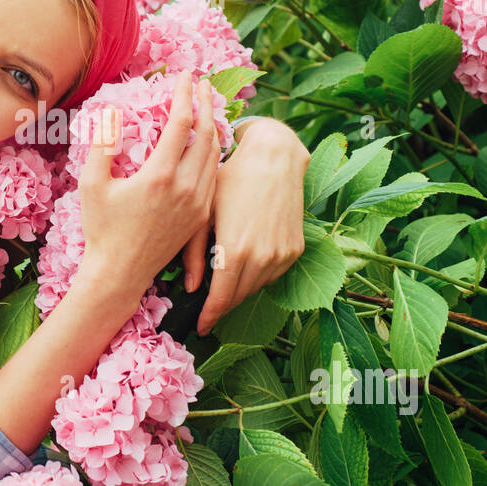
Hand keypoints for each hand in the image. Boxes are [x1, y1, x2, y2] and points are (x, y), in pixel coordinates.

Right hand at [78, 72, 220, 305]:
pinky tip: (205, 144)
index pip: (181, 122)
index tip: (183, 75)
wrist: (120, 274)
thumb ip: (102, 144)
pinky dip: (213, 152)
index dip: (184, 94)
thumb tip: (110, 110)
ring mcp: (197, 202)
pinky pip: (213, 175)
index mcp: (160, 175)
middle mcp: (185, 187)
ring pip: (215, 154)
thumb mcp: (92, 184)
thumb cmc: (102, 229)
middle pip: (207, 133)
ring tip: (206, 108)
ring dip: (212, 126)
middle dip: (206, 103)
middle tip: (202, 84)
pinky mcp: (201, 216)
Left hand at [181, 117, 309, 335]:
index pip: (221, 299)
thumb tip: (191, 287)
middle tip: (206, 309)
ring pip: (256, 288)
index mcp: (235, 250)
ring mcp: (282, 255)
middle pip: (238, 297)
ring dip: (239, 291)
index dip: (209, 316)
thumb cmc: (231, 179)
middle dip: (221, 305)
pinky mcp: (295, 249)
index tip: (200, 327)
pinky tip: (245, 265)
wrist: (274, 159)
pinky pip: (272, 275)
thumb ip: (194, 252)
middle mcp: (262, 258)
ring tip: (222, 285)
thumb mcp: (203, 212)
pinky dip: (257, 276)